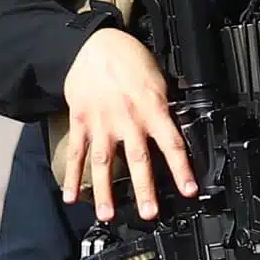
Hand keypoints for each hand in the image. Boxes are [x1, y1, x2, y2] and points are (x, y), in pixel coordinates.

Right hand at [57, 27, 193, 223]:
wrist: (94, 44)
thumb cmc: (130, 60)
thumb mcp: (158, 80)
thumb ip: (166, 108)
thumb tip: (178, 129)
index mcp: (152, 109)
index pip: (171, 143)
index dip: (181, 168)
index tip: (189, 190)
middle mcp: (127, 120)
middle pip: (138, 159)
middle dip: (144, 189)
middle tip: (150, 213)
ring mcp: (101, 123)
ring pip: (104, 162)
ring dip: (105, 191)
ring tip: (107, 215)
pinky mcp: (80, 122)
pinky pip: (76, 152)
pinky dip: (71, 175)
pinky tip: (70, 196)